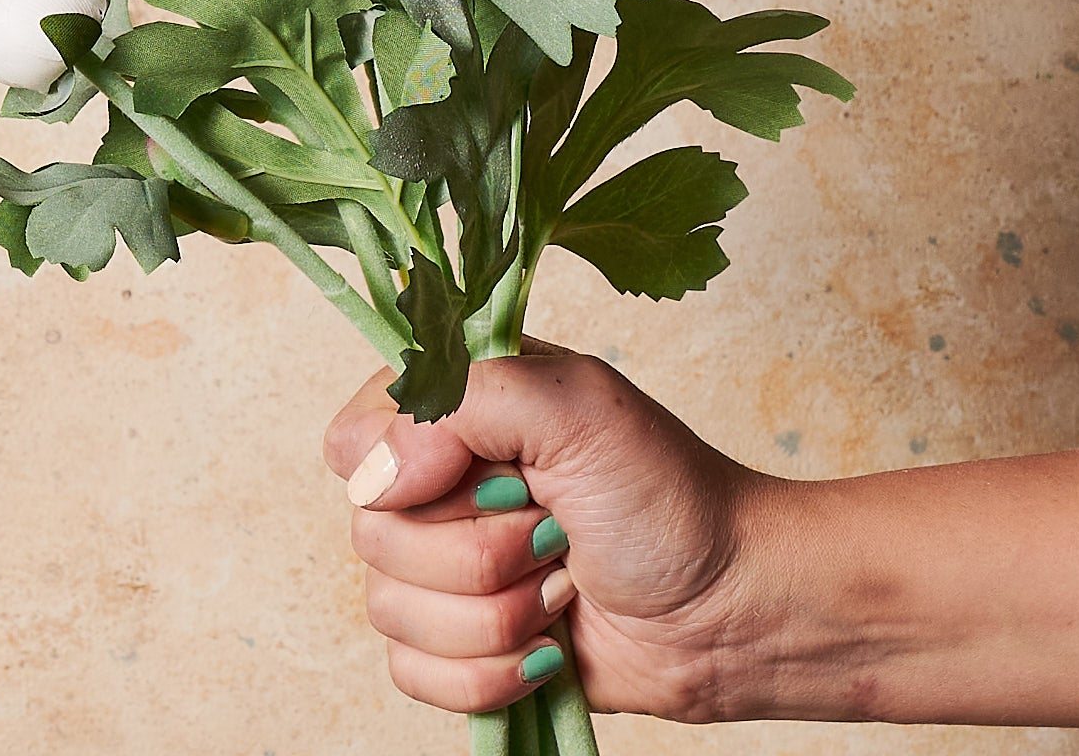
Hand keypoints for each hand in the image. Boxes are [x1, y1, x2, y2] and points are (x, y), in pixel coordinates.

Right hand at [322, 341, 779, 721]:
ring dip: (495, 612)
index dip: (404, 472)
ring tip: (563, 580)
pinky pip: (412, 677)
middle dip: (478, 551)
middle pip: (370, 537)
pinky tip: (549, 644)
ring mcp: (445, 568)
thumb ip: (462, 401)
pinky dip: (488, 674)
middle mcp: (437, 484)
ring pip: (390, 612)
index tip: (487, 473)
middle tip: (555, 528)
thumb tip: (374, 477)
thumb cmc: (665, 493)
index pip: (351, 441)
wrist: (727, 607)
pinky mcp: (460, 644)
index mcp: (453, 409)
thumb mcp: (575, 406)